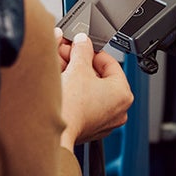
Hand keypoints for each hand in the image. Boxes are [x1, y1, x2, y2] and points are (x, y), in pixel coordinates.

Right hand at [57, 31, 133, 145]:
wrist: (52, 133)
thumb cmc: (70, 107)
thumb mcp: (77, 67)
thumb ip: (82, 49)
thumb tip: (83, 41)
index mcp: (123, 93)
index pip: (109, 61)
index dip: (91, 50)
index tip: (80, 45)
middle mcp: (118, 109)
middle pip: (98, 75)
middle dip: (79, 62)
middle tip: (67, 53)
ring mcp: (104, 120)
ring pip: (90, 89)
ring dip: (75, 75)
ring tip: (60, 66)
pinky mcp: (90, 128)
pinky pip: (85, 103)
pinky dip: (74, 92)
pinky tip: (61, 83)